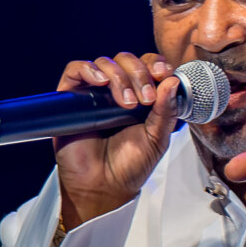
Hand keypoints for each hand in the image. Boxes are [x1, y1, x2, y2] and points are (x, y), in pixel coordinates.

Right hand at [53, 52, 183, 227]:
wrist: (104, 186)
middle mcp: (117, 91)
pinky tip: (100, 82)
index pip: (148, 66)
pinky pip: (76, 69)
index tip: (164, 74)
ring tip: (126, 104)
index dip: (156, 65)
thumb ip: (167, 110)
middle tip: (145, 99)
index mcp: (140, 96)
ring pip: (105, 63)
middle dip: (140, 74)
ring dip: (120, 77)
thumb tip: (173, 81)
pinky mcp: (72, 97)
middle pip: (127, 60)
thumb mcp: (157, 138)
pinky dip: (89, 69)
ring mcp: (94, 93)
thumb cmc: (129, 166)